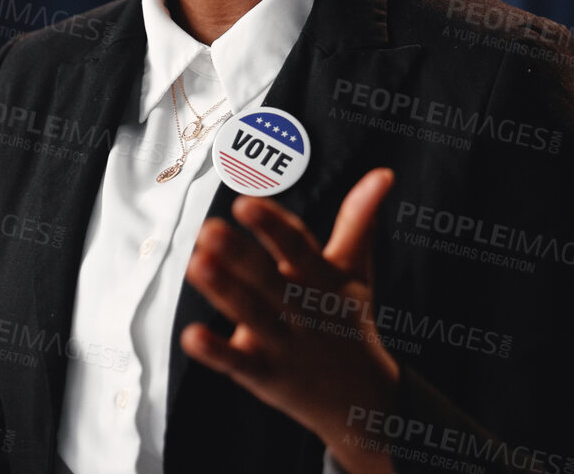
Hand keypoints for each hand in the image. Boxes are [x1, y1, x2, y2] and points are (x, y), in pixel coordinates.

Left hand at [182, 167, 399, 473]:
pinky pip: (238, 364)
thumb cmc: (350, 323)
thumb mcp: (357, 272)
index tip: (246, 203)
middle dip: (241, 256)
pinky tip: (190, 335)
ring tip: (196, 264)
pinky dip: (215, 351)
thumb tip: (383, 172)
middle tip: (209, 229)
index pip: (299, 248)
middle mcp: (304, 310)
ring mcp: (285, 345)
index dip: (274, 226)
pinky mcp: (267, 376)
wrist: (365, 401)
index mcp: (323, 280)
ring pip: (252, 315)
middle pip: (271, 280)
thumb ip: (360, 220)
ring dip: (224, 292)